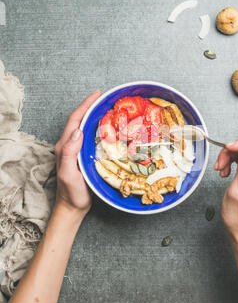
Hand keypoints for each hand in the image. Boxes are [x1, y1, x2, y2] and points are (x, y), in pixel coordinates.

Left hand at [54, 89, 100, 217]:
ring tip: (108, 108)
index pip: (75, 120)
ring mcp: (76, 151)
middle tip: (105, 98)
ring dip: (94, 115)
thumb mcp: (69, 174)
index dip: (85, 106)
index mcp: (64, 146)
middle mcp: (69, 145)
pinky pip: (90, 137)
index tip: (97, 95)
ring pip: (84, 128)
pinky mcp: (83, 156)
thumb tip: (77, 131)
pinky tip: (108, 128)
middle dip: (90, 106)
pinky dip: (98, 128)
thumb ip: (69, 153)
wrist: (73, 207)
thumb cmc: (71, 193)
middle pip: (79, 120)